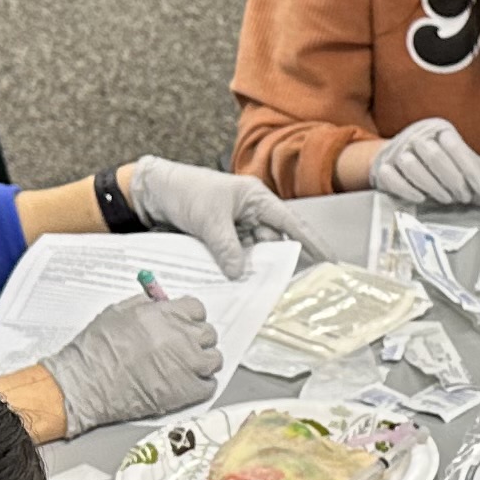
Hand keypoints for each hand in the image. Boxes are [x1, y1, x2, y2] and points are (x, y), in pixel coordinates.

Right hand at [40, 288, 217, 435]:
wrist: (85, 385)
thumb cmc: (94, 352)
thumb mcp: (117, 313)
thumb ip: (144, 306)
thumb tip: (159, 304)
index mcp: (165, 315)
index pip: (197, 309)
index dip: (189, 317)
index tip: (184, 324)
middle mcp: (180, 336)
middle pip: (208, 333)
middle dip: (196, 339)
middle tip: (183, 347)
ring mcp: (187, 364)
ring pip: (214, 359)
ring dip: (202, 362)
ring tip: (186, 367)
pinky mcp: (187, 391)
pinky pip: (209, 385)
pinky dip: (200, 385)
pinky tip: (185, 384)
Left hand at [128, 158, 304, 277]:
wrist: (151, 191)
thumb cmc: (183, 190)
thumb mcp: (209, 219)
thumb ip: (227, 247)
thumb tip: (240, 273)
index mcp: (256, 199)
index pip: (291, 224)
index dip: (312, 243)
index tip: (328, 261)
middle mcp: (250, 213)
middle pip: (273, 243)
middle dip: (278, 264)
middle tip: (286, 287)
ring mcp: (235, 227)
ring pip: (253, 253)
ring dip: (253, 269)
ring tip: (259, 289)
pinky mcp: (220, 239)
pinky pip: (234, 257)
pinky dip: (235, 268)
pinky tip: (237, 282)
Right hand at [368, 118, 479, 205]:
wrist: (395, 157)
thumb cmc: (433, 160)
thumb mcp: (458, 159)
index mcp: (438, 130)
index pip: (455, 146)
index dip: (471, 169)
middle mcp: (416, 136)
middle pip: (434, 156)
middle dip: (453, 180)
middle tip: (464, 197)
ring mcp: (397, 150)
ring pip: (412, 165)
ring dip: (433, 186)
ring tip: (446, 199)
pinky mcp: (383, 167)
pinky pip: (392, 177)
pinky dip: (408, 189)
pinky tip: (421, 198)